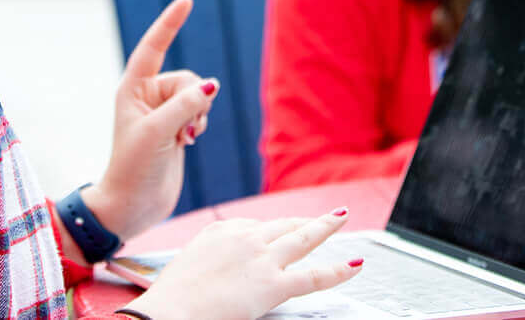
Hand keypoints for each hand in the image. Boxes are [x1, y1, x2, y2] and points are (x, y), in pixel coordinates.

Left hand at [83, 0, 217, 240]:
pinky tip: (188, 143)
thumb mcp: (158, 132)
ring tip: (183, 139)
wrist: (133, 207)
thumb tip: (212, 86)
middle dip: (193, 100)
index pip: (154, 45)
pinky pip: (200, 111)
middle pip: (188, 79)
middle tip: (181, 129)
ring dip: (198, 115)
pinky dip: (200, 124)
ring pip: (198, 95)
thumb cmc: (134, 168)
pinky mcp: (176, 126)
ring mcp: (163, 111)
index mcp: (133, 88)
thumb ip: (186, 104)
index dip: (171, 21)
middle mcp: (148, 95)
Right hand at [128, 209, 362, 319]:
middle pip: (284, 225)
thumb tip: (222, 260)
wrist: (170, 309)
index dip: (273, 232)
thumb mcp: (191, 258)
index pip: (256, 225)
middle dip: (306, 220)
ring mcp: (262, 258)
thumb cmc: (175, 294)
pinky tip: (354, 266)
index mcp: (222, 230)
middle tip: (325, 215)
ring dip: (326, 227)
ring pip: (303, 238)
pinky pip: (313, 276)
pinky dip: (337, 270)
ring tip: (341, 219)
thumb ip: (212, 252)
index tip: (283, 233)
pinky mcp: (272, 284)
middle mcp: (246, 236)